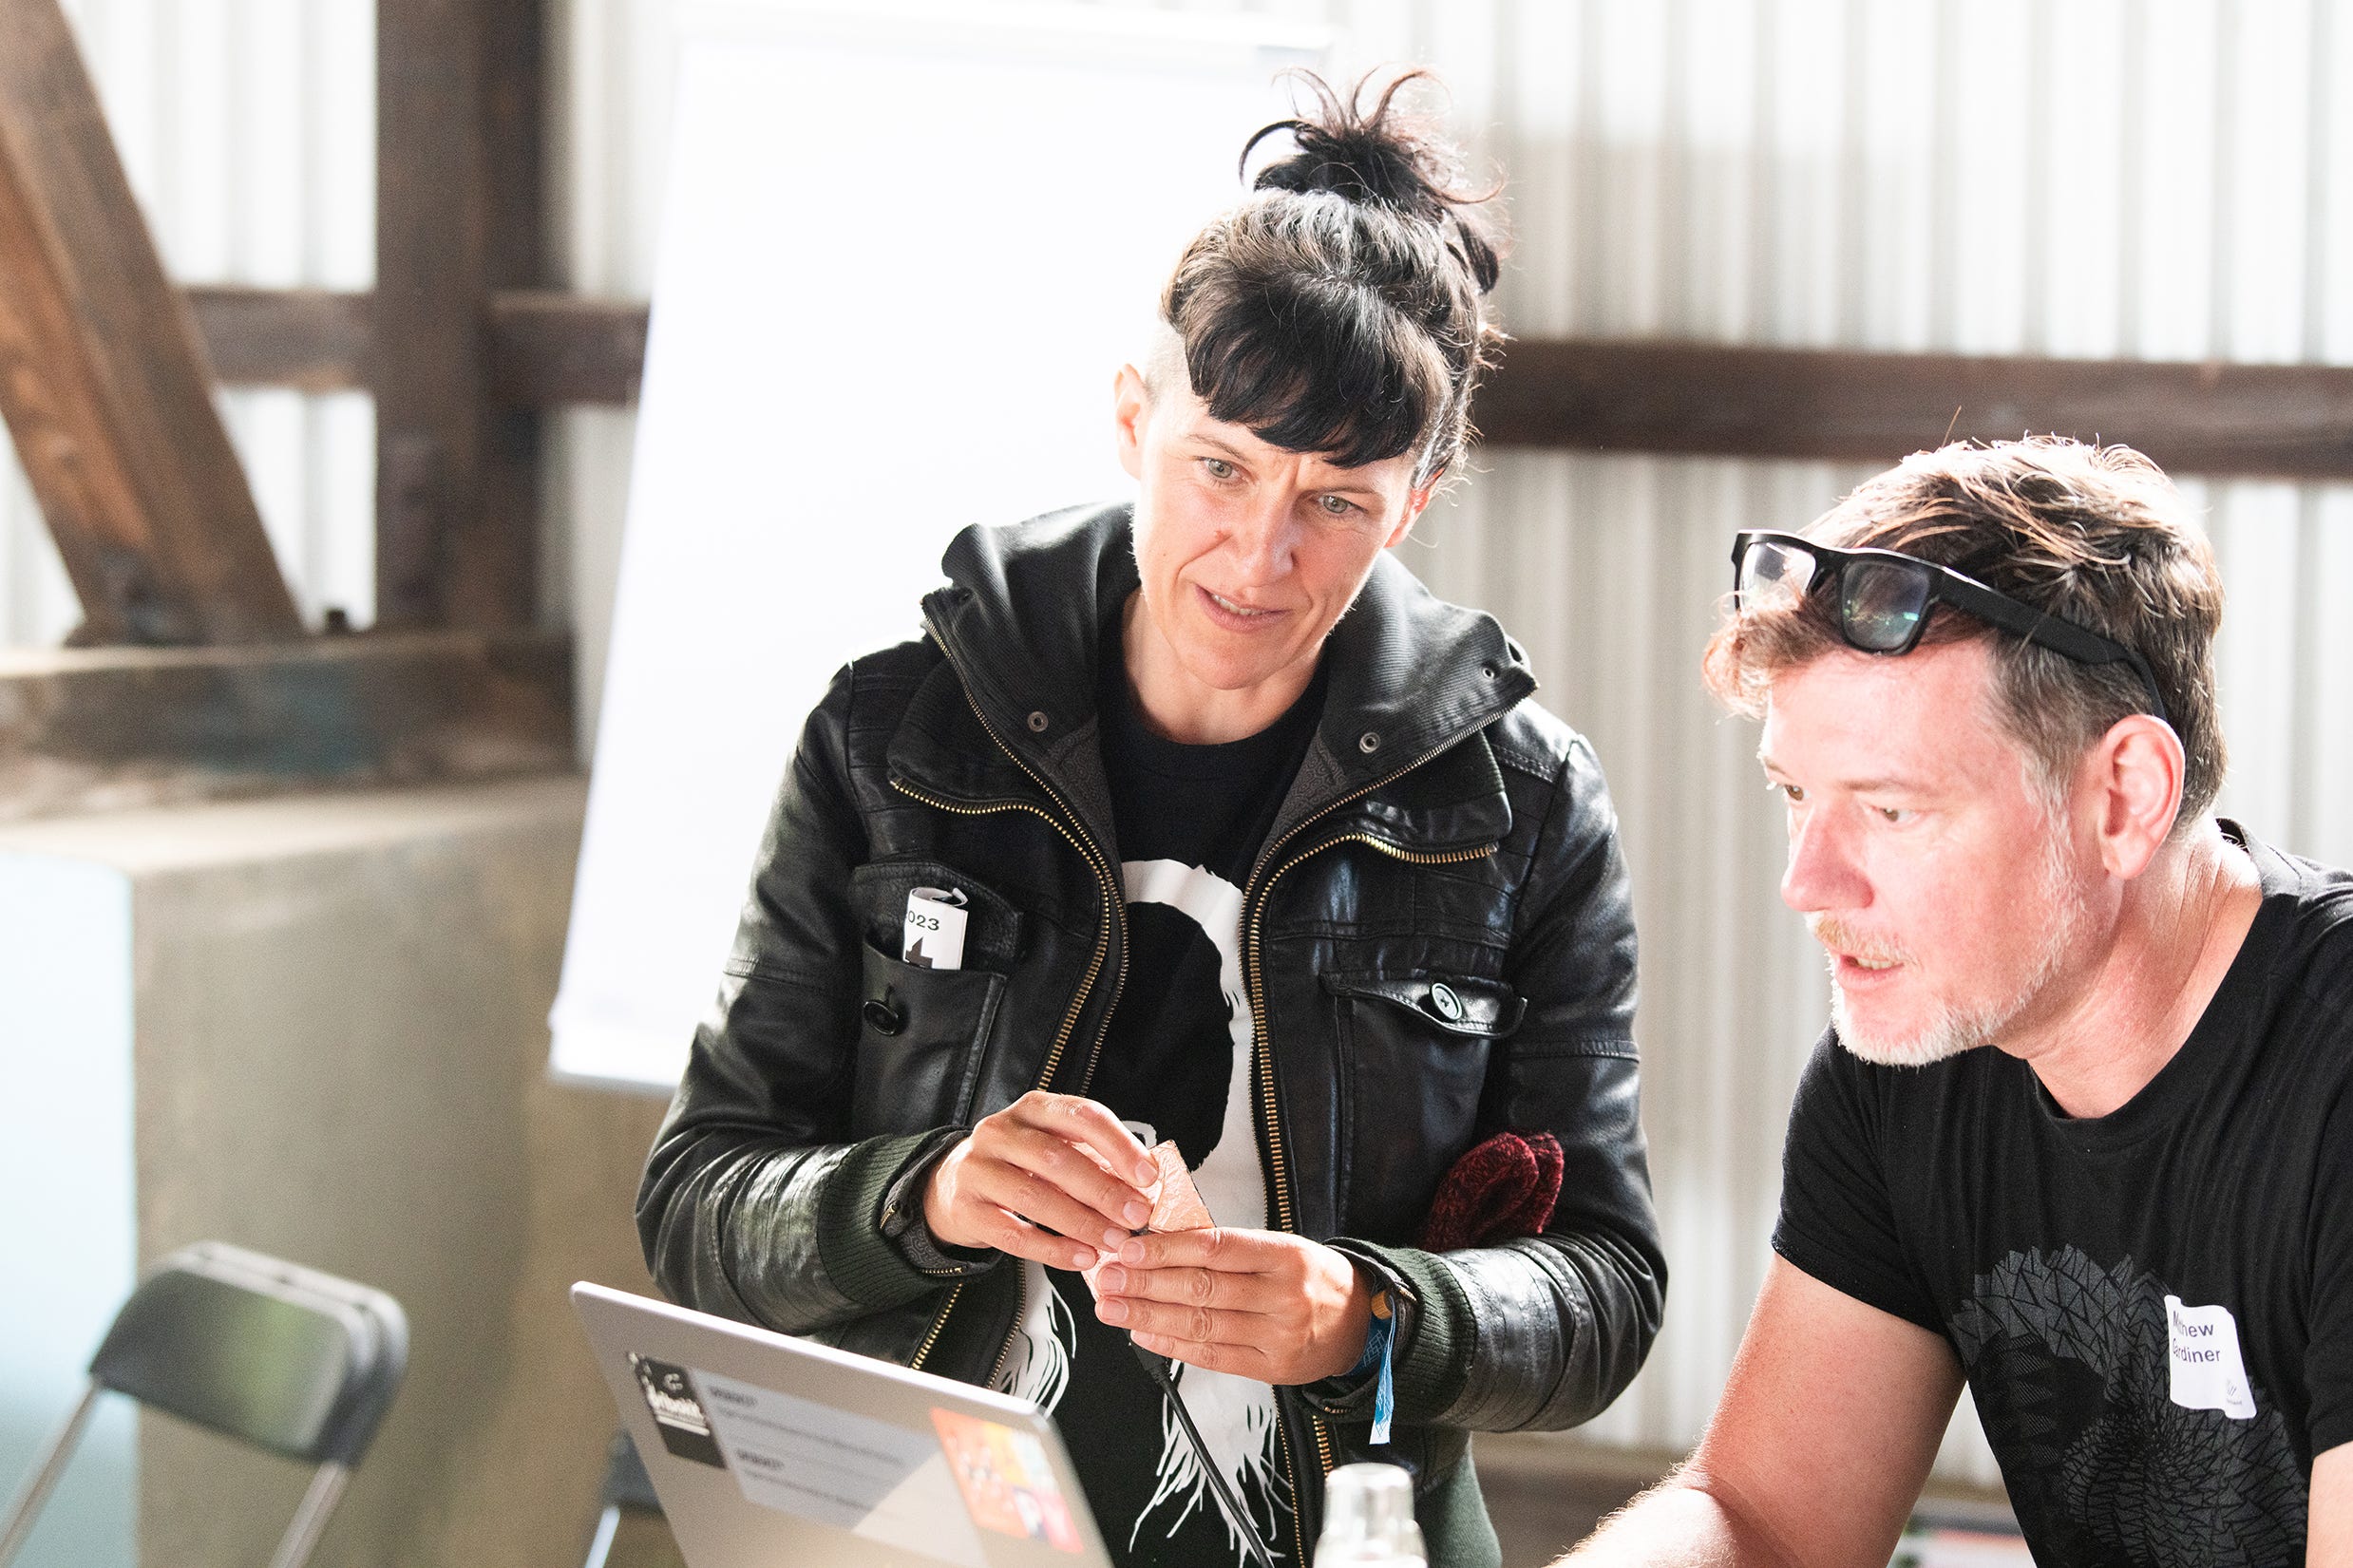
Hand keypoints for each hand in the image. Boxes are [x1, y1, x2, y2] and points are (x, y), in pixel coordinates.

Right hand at [922, 1092, 1157, 1271]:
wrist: (951, 1185)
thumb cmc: (1018, 1166)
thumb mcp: (1053, 1148)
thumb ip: (1094, 1160)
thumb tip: (1145, 1186)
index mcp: (1033, 1109)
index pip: (1082, 1116)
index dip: (1119, 1146)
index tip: (1148, 1176)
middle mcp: (1001, 1131)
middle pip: (1058, 1158)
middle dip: (1104, 1190)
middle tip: (1137, 1216)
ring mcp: (978, 1169)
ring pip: (1035, 1197)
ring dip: (1082, 1223)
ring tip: (1114, 1242)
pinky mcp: (966, 1209)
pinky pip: (1014, 1233)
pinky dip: (1053, 1249)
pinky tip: (1081, 1257)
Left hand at [1089, 1227, 1373, 1384]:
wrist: (1359, 1322)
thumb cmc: (1309, 1277)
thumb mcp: (1280, 1247)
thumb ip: (1227, 1248)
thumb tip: (1159, 1243)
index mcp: (1286, 1255)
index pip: (1216, 1247)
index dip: (1168, 1249)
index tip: (1129, 1248)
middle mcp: (1284, 1296)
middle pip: (1203, 1288)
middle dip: (1146, 1283)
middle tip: (1107, 1277)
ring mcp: (1279, 1336)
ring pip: (1202, 1324)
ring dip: (1149, 1315)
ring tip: (1113, 1306)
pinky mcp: (1272, 1369)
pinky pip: (1213, 1357)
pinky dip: (1173, 1345)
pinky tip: (1143, 1332)